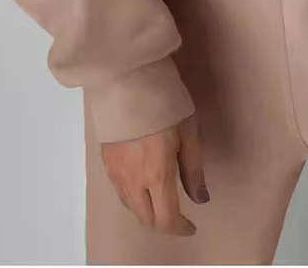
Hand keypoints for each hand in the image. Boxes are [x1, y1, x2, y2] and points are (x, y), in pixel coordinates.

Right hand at [100, 112, 209, 234]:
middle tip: (177, 216)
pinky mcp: (106, 162)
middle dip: (163, 223)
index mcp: (157, 175)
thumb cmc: (164, 103)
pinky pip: (120, 191)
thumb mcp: (189, 133)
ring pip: (131, 207)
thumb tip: (201, 198)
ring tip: (162, 201)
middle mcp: (133, 181)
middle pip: (146, 219)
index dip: (179, 228)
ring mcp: (116, 173)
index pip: (166, 219)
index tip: (191, 226)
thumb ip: (193, 169)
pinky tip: (143, 185)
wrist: (128, 79)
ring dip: (147, 211)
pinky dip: (134, 198)